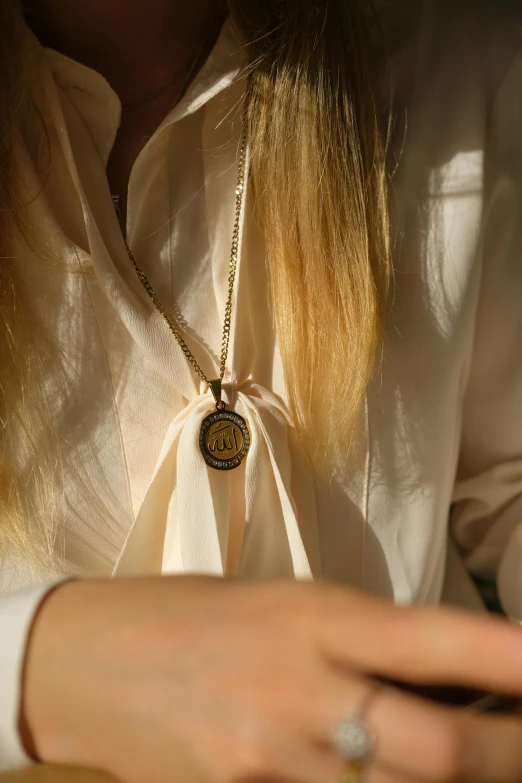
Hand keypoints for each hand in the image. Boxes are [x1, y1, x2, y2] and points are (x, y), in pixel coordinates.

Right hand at [22, 577, 521, 782]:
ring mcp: (267, 760)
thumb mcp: (287, 602)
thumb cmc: (198, 614)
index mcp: (312, 616)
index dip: (511, 659)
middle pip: (440, 748)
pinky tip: (386, 780)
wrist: (91, 659)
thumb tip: (450, 678)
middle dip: (508, 753)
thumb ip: (365, 640)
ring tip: (474, 764)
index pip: (436, 640)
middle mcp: (297, 689)